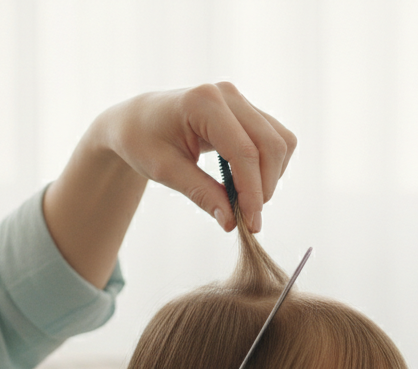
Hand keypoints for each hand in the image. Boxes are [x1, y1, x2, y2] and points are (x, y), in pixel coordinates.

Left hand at [94, 82, 296, 232]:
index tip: (250, 224)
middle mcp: (228, 95)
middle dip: (265, 187)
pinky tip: (247, 183)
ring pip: (280, 141)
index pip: (244, 152)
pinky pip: (275, 139)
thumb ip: (201, 193)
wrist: (137, 120)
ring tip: (245, 201)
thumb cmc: (143, 141)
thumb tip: (231, 222)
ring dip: (271, 176)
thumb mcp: (165, 171)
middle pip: (271, 145)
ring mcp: (240, 100)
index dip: (252, 191)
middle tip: (248, 219)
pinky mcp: (247, 110)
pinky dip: (269, 166)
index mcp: (203, 103)